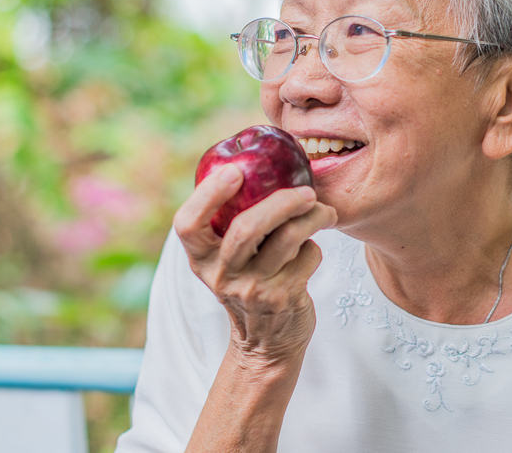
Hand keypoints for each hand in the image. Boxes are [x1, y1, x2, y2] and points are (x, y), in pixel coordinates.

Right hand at [173, 164, 336, 365]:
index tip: (235, 171)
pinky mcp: (282, 299)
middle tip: (306, 191)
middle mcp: (221, 275)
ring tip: (324, 210)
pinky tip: (313, 250)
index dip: (208, 195)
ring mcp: (252, 289)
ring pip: (287, 239)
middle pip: (247, 229)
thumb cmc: (248, 283)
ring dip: (312, 218)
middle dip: (281, 202)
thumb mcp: (226, 260)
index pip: (187, 224)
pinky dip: (316, 247)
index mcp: (200, 258)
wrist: (265, 345)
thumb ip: (231, 223)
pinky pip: (308, 257)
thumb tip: (259, 164)